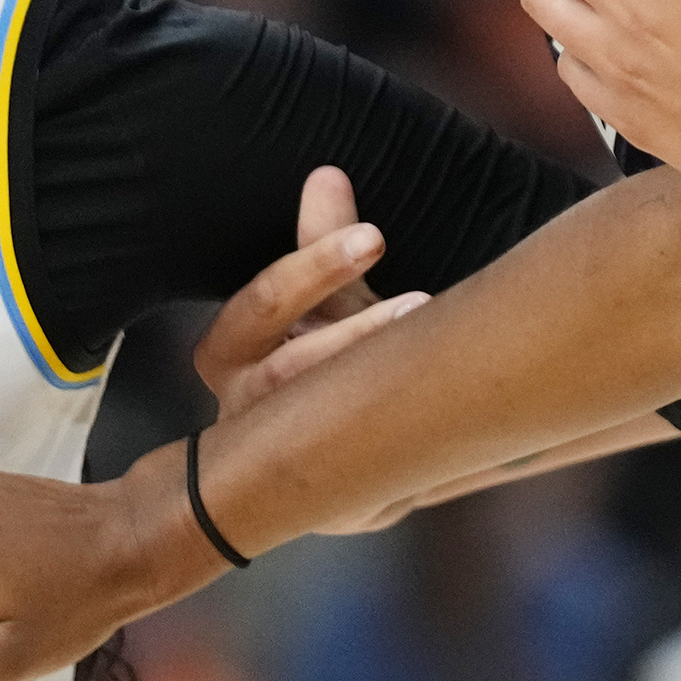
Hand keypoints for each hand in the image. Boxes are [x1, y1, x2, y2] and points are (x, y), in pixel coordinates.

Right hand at [191, 168, 435, 531]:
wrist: (339, 451)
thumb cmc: (328, 353)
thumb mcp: (329, 298)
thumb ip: (324, 244)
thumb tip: (327, 175)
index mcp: (228, 352)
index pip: (261, 305)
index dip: (314, 269)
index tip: (373, 236)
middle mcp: (240, 412)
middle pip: (286, 371)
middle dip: (350, 334)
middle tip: (417, 301)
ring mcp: (285, 464)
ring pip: (318, 425)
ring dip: (376, 382)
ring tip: (431, 342)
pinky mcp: (338, 505)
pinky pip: (371, 475)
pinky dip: (407, 441)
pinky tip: (452, 415)